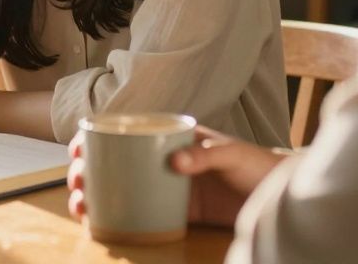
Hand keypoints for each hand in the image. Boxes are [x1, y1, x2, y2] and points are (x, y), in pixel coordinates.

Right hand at [67, 126, 290, 227]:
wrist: (281, 196)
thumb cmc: (256, 164)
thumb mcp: (231, 153)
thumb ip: (204, 155)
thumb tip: (174, 163)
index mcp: (170, 137)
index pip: (126, 131)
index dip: (95, 138)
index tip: (77, 148)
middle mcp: (162, 161)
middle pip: (114, 163)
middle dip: (86, 171)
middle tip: (76, 182)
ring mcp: (167, 188)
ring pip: (121, 190)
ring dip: (95, 196)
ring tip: (81, 206)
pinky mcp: (177, 214)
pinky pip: (141, 215)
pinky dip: (118, 219)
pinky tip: (101, 226)